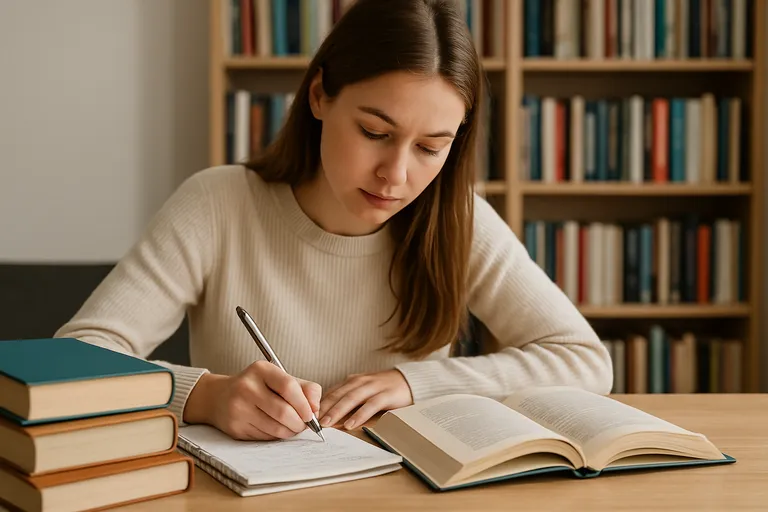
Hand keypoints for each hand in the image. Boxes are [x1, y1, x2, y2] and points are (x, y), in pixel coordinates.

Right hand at [183, 361, 320, 440]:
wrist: (219, 397)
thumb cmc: (258, 387)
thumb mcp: (280, 379)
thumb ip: (304, 388)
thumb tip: (316, 409)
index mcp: (261, 370)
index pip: (288, 386)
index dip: (304, 404)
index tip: (311, 414)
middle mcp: (247, 387)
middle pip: (283, 411)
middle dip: (299, 423)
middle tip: (304, 425)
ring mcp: (238, 408)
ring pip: (275, 428)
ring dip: (290, 432)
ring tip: (292, 427)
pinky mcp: (235, 427)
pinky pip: (265, 437)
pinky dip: (276, 436)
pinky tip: (275, 429)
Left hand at [318, 369, 412, 430]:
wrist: (409, 381)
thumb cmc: (382, 388)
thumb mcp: (363, 390)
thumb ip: (347, 399)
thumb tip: (327, 414)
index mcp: (352, 381)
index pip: (331, 393)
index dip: (318, 405)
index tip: (307, 417)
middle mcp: (360, 381)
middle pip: (338, 395)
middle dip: (324, 409)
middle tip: (312, 422)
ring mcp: (373, 387)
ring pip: (351, 399)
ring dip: (337, 412)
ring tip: (327, 424)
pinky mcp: (386, 394)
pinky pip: (370, 405)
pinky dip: (359, 415)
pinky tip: (351, 424)